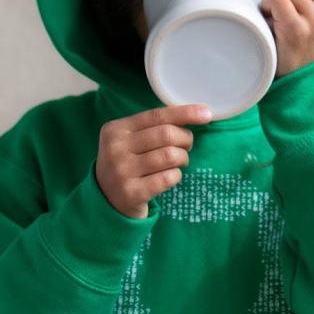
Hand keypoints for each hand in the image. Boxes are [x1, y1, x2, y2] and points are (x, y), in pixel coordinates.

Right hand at [95, 104, 212, 218]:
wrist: (107, 200)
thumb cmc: (128, 163)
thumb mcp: (131, 140)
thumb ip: (155, 126)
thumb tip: (199, 113)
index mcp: (116, 129)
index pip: (157, 115)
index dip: (185, 113)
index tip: (207, 114)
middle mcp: (115, 148)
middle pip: (166, 134)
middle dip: (186, 139)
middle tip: (187, 146)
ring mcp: (122, 171)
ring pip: (170, 156)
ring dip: (183, 158)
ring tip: (179, 162)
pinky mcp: (131, 193)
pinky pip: (168, 178)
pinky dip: (176, 175)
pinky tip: (170, 176)